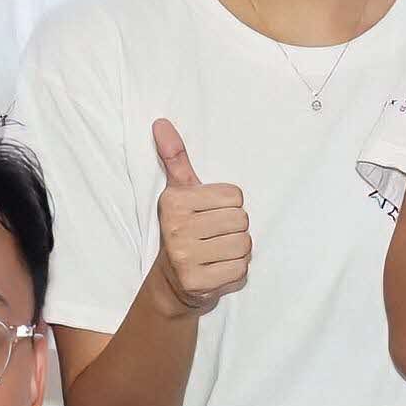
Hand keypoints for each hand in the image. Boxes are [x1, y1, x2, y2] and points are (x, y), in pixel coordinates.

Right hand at [143, 117, 251, 318]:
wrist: (172, 281)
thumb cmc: (184, 228)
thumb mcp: (179, 192)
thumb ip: (176, 158)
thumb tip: (161, 123)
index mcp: (175, 200)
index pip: (236, 196)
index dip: (230, 207)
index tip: (210, 215)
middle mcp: (176, 228)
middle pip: (242, 221)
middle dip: (235, 230)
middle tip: (214, 238)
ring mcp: (185, 257)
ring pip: (244, 245)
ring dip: (237, 252)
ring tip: (217, 253)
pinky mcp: (197, 282)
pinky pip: (240, 269)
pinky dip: (235, 271)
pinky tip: (218, 270)